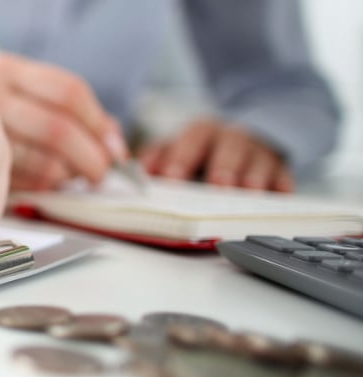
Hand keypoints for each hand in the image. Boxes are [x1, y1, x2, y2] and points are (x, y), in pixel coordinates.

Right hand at [0, 53, 126, 190]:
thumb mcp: (30, 96)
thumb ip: (74, 113)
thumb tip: (113, 145)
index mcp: (5, 70)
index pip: (68, 92)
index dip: (98, 123)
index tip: (114, 146)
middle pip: (58, 130)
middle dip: (91, 157)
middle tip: (100, 171)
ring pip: (46, 164)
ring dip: (69, 176)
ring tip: (72, 175)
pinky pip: (28, 185)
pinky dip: (46, 187)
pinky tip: (44, 180)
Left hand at [138, 119, 292, 191]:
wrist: (243, 139)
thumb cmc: (203, 150)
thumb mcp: (178, 146)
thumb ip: (158, 157)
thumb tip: (139, 171)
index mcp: (203, 132)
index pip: (191, 140)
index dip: (181, 158)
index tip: (172, 179)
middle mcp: (233, 138)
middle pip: (230, 148)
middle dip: (223, 166)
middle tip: (218, 185)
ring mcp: (259, 153)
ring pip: (259, 162)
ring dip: (253, 177)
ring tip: (249, 193)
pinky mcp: (281, 168)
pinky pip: (284, 176)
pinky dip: (282, 186)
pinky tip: (280, 195)